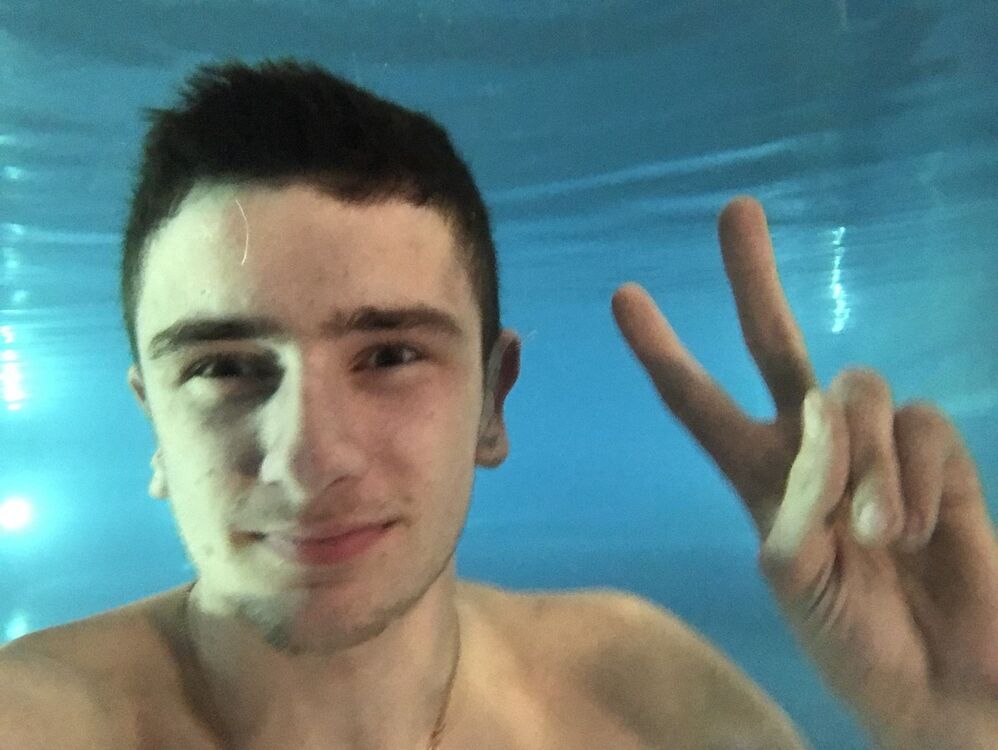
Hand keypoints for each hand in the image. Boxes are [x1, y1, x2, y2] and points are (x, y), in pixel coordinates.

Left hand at [611, 196, 997, 747]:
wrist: (945, 685)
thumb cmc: (856, 643)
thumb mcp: (795, 584)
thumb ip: (793, 510)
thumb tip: (814, 433)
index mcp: (759, 477)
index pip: (699, 403)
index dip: (664, 352)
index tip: (624, 295)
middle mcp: (812, 447)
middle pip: (777, 343)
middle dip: (754, 278)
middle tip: (734, 209)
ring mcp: (878, 446)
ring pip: (855, 388)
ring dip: (863, 460)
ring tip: (881, 535)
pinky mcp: (942, 455)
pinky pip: (923, 424)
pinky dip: (919, 478)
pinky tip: (922, 532)